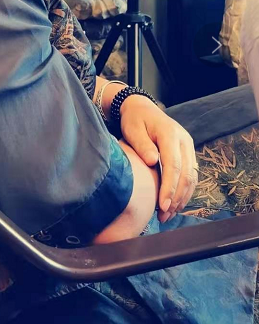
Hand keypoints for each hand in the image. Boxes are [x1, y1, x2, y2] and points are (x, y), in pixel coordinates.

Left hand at [119, 96, 197, 222]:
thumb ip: (142, 145)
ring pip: (191, 177)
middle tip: (164, 215)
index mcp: (170, 134)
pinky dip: (184, 191)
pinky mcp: (188, 153)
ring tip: (168, 215)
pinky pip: (191, 175)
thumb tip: (152, 161)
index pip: (173, 165)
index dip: (169, 187)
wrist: (142, 108)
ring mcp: (188, 147)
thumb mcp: (133, 129)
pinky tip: (174, 204)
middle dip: (176, 197)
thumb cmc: (135, 120)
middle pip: (186, 174)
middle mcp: (184, 140)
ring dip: (182, 198)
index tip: (162, 205)